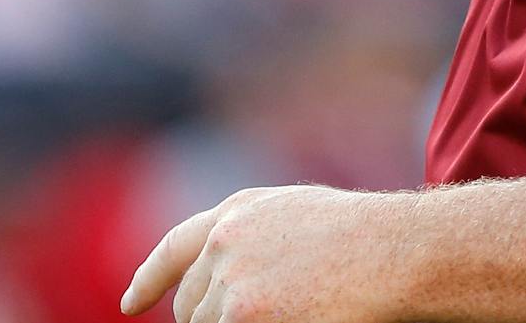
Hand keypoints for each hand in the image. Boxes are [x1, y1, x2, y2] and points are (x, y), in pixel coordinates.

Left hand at [120, 184, 408, 322]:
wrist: (393, 250)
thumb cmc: (364, 237)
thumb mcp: (298, 213)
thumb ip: (252, 232)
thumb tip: (217, 266)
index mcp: (237, 213)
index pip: (175, 248)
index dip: (150, 278)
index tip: (132, 302)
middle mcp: (223, 243)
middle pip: (190, 306)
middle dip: (210, 321)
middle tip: (254, 318)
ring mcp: (229, 283)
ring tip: (290, 313)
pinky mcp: (241, 317)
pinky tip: (289, 320)